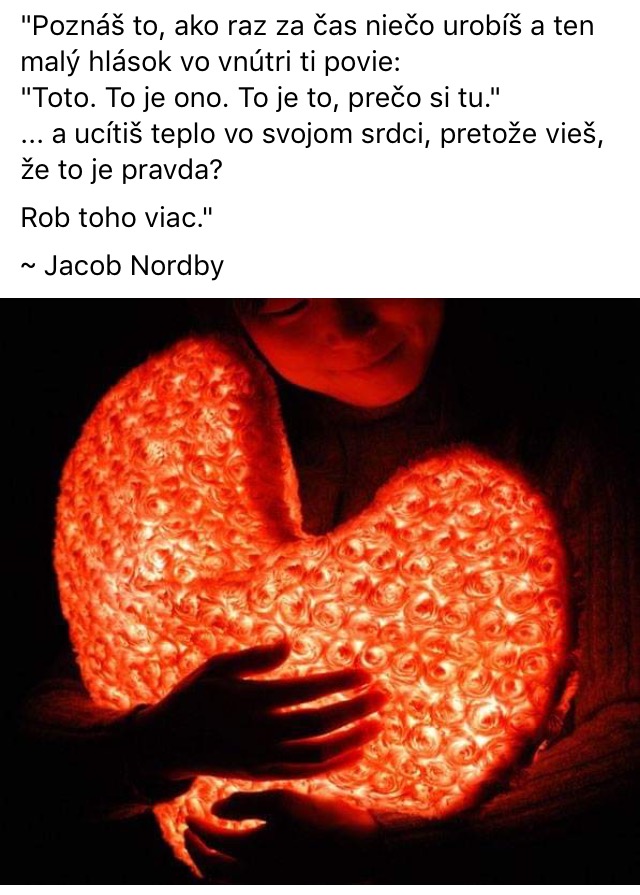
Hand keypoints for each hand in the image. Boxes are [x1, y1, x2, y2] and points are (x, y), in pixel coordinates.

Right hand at [129, 640, 385, 783]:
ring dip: (353, 737)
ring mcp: (262, 757)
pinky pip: (307, 773)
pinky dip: (336, 764)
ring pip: (318, 752)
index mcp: (249, 700)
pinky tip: (358, 750)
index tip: (366, 672)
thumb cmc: (195, 696)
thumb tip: (289, 643)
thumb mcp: (216, 666)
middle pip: (319, 722)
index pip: (305, 691)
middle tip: (385, 693)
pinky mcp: (264, 775)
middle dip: (356, 707)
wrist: (168, 744)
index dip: (338, 683)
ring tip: (379, 721)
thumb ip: (253, 657)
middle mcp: (259, 732)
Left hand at [185, 790, 383, 882]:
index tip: (188, 815)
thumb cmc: (326, 821)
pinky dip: (234, 876)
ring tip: (210, 848)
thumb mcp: (284, 800)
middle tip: (190, 834)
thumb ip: (245, 803)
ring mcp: (270, 886)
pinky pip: (247, 887)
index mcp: (252, 854)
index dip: (196, 828)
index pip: (210, 843)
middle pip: (212, 871)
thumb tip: (213, 809)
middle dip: (197, 852)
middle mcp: (255, 879)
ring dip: (213, 867)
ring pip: (228, 885)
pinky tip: (240, 858)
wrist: (366, 851)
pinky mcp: (284, 887)